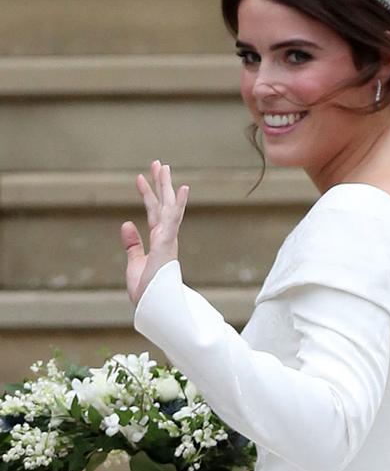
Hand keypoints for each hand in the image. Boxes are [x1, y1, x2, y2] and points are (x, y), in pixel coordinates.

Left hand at [121, 159, 189, 306]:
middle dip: (160, 184)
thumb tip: (126, 223)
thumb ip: (132, 243)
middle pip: (162, 205)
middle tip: (158, 163)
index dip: (146, 195)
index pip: (152, 213)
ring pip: (168, 207)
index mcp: (158, 242)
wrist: (152, 307)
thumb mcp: (134, 263)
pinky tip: (181, 188)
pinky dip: (177, 204)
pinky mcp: (168, 244)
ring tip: (163, 166)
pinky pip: (173, 220)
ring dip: (166, 186)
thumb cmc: (146, 291)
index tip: (140, 178)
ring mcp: (168, 240)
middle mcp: (165, 238)